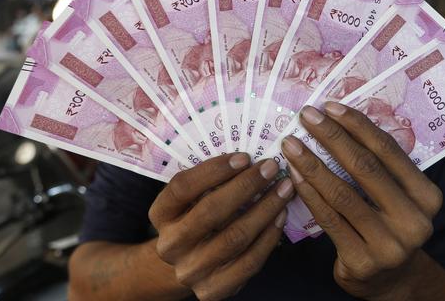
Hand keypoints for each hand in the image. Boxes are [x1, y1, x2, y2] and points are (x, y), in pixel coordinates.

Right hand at [149, 153, 294, 300]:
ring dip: (265, 209)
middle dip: (246, 186)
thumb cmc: (194, 218)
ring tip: (284, 189)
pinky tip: (281, 215)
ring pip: (235, 237)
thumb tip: (248, 159)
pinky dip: (269, 237)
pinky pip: (249, 262)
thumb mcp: (190, 199)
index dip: (214, 170)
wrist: (185, 265)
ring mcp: (190, 270)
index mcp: (160, 214)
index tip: (244, 157)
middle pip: (210, 211)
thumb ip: (209, 181)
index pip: (183, 187)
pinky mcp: (213, 290)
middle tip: (271, 168)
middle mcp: (171, 244)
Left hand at [282, 103, 442, 300]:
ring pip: (342, 194)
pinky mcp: (362, 262)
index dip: (357, 125)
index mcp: (427, 196)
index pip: (388, 151)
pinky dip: (308, 193)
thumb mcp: (397, 196)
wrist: (390, 280)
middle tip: (306, 116)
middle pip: (365, 168)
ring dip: (311, 164)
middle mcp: (414, 221)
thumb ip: (380, 166)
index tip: (330, 106)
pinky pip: (328, 219)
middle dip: (331, 137)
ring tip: (291, 144)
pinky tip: (294, 175)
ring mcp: (389, 245)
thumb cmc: (387, 224)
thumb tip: (338, 119)